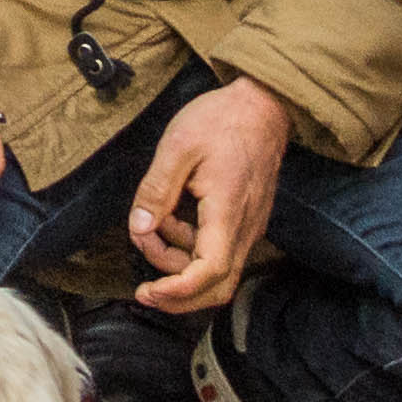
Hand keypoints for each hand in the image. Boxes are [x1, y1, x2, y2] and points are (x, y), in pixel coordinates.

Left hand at [125, 78, 290, 311]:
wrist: (262, 106)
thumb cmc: (222, 120)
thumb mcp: (178, 146)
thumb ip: (156, 190)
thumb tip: (138, 228)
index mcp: (227, 212)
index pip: (209, 272)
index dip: (178, 291)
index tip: (149, 292)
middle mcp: (244, 228)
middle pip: (217, 287)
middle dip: (178, 295)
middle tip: (144, 288)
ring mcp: (248, 226)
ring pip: (216, 271)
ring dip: (179, 265)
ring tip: (149, 232)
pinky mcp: (245, 220)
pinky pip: (218, 251)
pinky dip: (190, 249)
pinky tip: (170, 222)